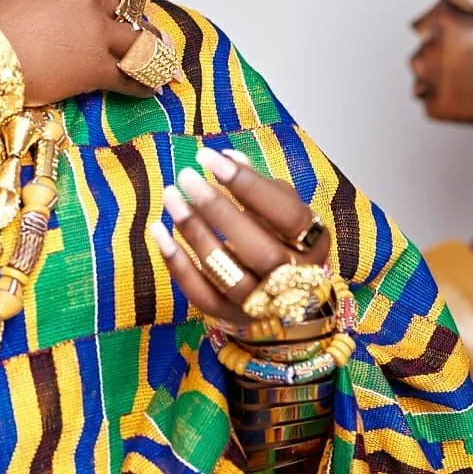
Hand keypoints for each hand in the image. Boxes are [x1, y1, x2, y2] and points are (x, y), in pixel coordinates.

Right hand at [0, 0, 169, 105]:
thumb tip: (51, 15)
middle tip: (136, 36)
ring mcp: (96, 31)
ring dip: (149, 51)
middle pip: (119, 9)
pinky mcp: (97, 66)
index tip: (105, 14)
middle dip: (125, 24)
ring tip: (158, 62)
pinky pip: (132, 74)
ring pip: (138, 39)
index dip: (100, 4)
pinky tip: (150, 88)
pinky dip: (144, 83)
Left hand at [150, 146, 330, 327]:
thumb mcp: (280, 207)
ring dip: (196, 234)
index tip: (211, 158)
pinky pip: (202, 296)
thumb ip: (258, 184)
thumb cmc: (279, 236)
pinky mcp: (232, 317)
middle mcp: (295, 279)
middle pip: (260, 251)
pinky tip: (159, 233)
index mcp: (313, 243)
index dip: (249, 185)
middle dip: (219, 211)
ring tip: (171, 197)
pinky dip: (178, 265)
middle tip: (187, 177)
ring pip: (230, 275)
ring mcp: (263, 303)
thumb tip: (228, 156)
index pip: (287, 215)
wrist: (283, 294)